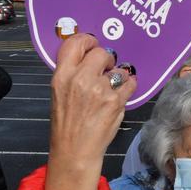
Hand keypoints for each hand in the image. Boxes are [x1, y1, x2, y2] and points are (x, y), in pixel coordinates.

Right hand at [46, 34, 135, 189]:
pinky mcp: (115, 101)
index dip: (87, 40)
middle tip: (106, 68)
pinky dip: (129, 86)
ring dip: (118, 76)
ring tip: (112, 88)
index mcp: (62, 76)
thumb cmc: (68, 122)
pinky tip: (123, 92)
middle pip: (101, 52)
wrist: (75, 149)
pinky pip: (130, 83)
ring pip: (118, 69)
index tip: (92, 44)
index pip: (74, 43)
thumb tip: (88, 55)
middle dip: (106, 59)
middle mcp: (80, 79)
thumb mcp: (60, 92)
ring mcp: (100, 90)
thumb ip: (72, 72)